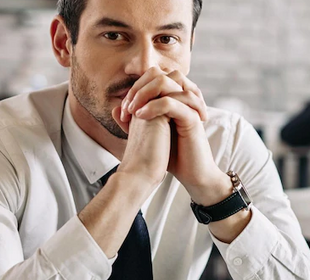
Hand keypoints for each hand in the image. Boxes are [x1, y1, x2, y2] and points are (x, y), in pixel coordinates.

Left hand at [116, 67, 231, 204]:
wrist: (192, 175)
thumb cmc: (173, 156)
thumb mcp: (149, 134)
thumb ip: (135, 121)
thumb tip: (115, 109)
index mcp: (175, 99)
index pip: (154, 77)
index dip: (135, 88)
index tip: (124, 111)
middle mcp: (184, 99)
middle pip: (161, 73)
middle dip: (139, 87)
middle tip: (127, 108)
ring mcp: (190, 106)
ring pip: (168, 81)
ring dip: (145, 92)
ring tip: (132, 111)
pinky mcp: (193, 118)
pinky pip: (173, 101)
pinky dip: (154, 106)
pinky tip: (141, 116)